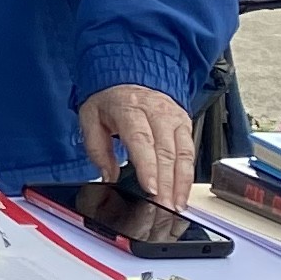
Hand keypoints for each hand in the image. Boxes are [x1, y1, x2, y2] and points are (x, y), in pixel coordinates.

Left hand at [79, 82, 197, 211]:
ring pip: (183, 154)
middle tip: (163, 206)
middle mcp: (156, 111)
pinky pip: (190, 152)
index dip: (148, 166)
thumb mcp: (90, 117)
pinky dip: (187, 175)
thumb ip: (97, 148)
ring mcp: (174, 117)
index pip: (141, 139)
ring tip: (176, 205)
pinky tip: (182, 192)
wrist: (132, 73)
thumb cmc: (110, 98)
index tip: (150, 188)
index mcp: (129, 107)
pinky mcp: (184, 124)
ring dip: (181, 183)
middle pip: (165, 151)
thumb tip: (107, 176)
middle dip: (166, 183)